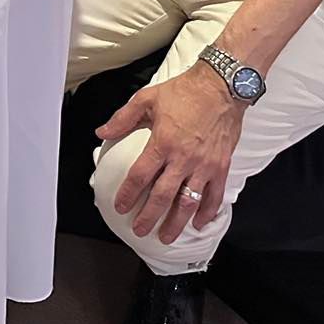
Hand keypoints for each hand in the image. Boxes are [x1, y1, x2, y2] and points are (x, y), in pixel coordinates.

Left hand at [97, 65, 245, 246]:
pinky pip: (214, 196)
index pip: (140, 175)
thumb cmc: (183, 92)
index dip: (128, 194)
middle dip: (149, 216)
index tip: (120, 207)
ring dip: (176, 223)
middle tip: (140, 230)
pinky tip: (198, 223)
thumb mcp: (147, 99)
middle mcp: (183, 158)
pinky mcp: (221, 167)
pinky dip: (207, 212)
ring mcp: (204, 165)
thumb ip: (123, 118)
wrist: (220, 87)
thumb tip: (102, 131)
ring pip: (188, 202)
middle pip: (162, 196)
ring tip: (166, 236)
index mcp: (162, 142)